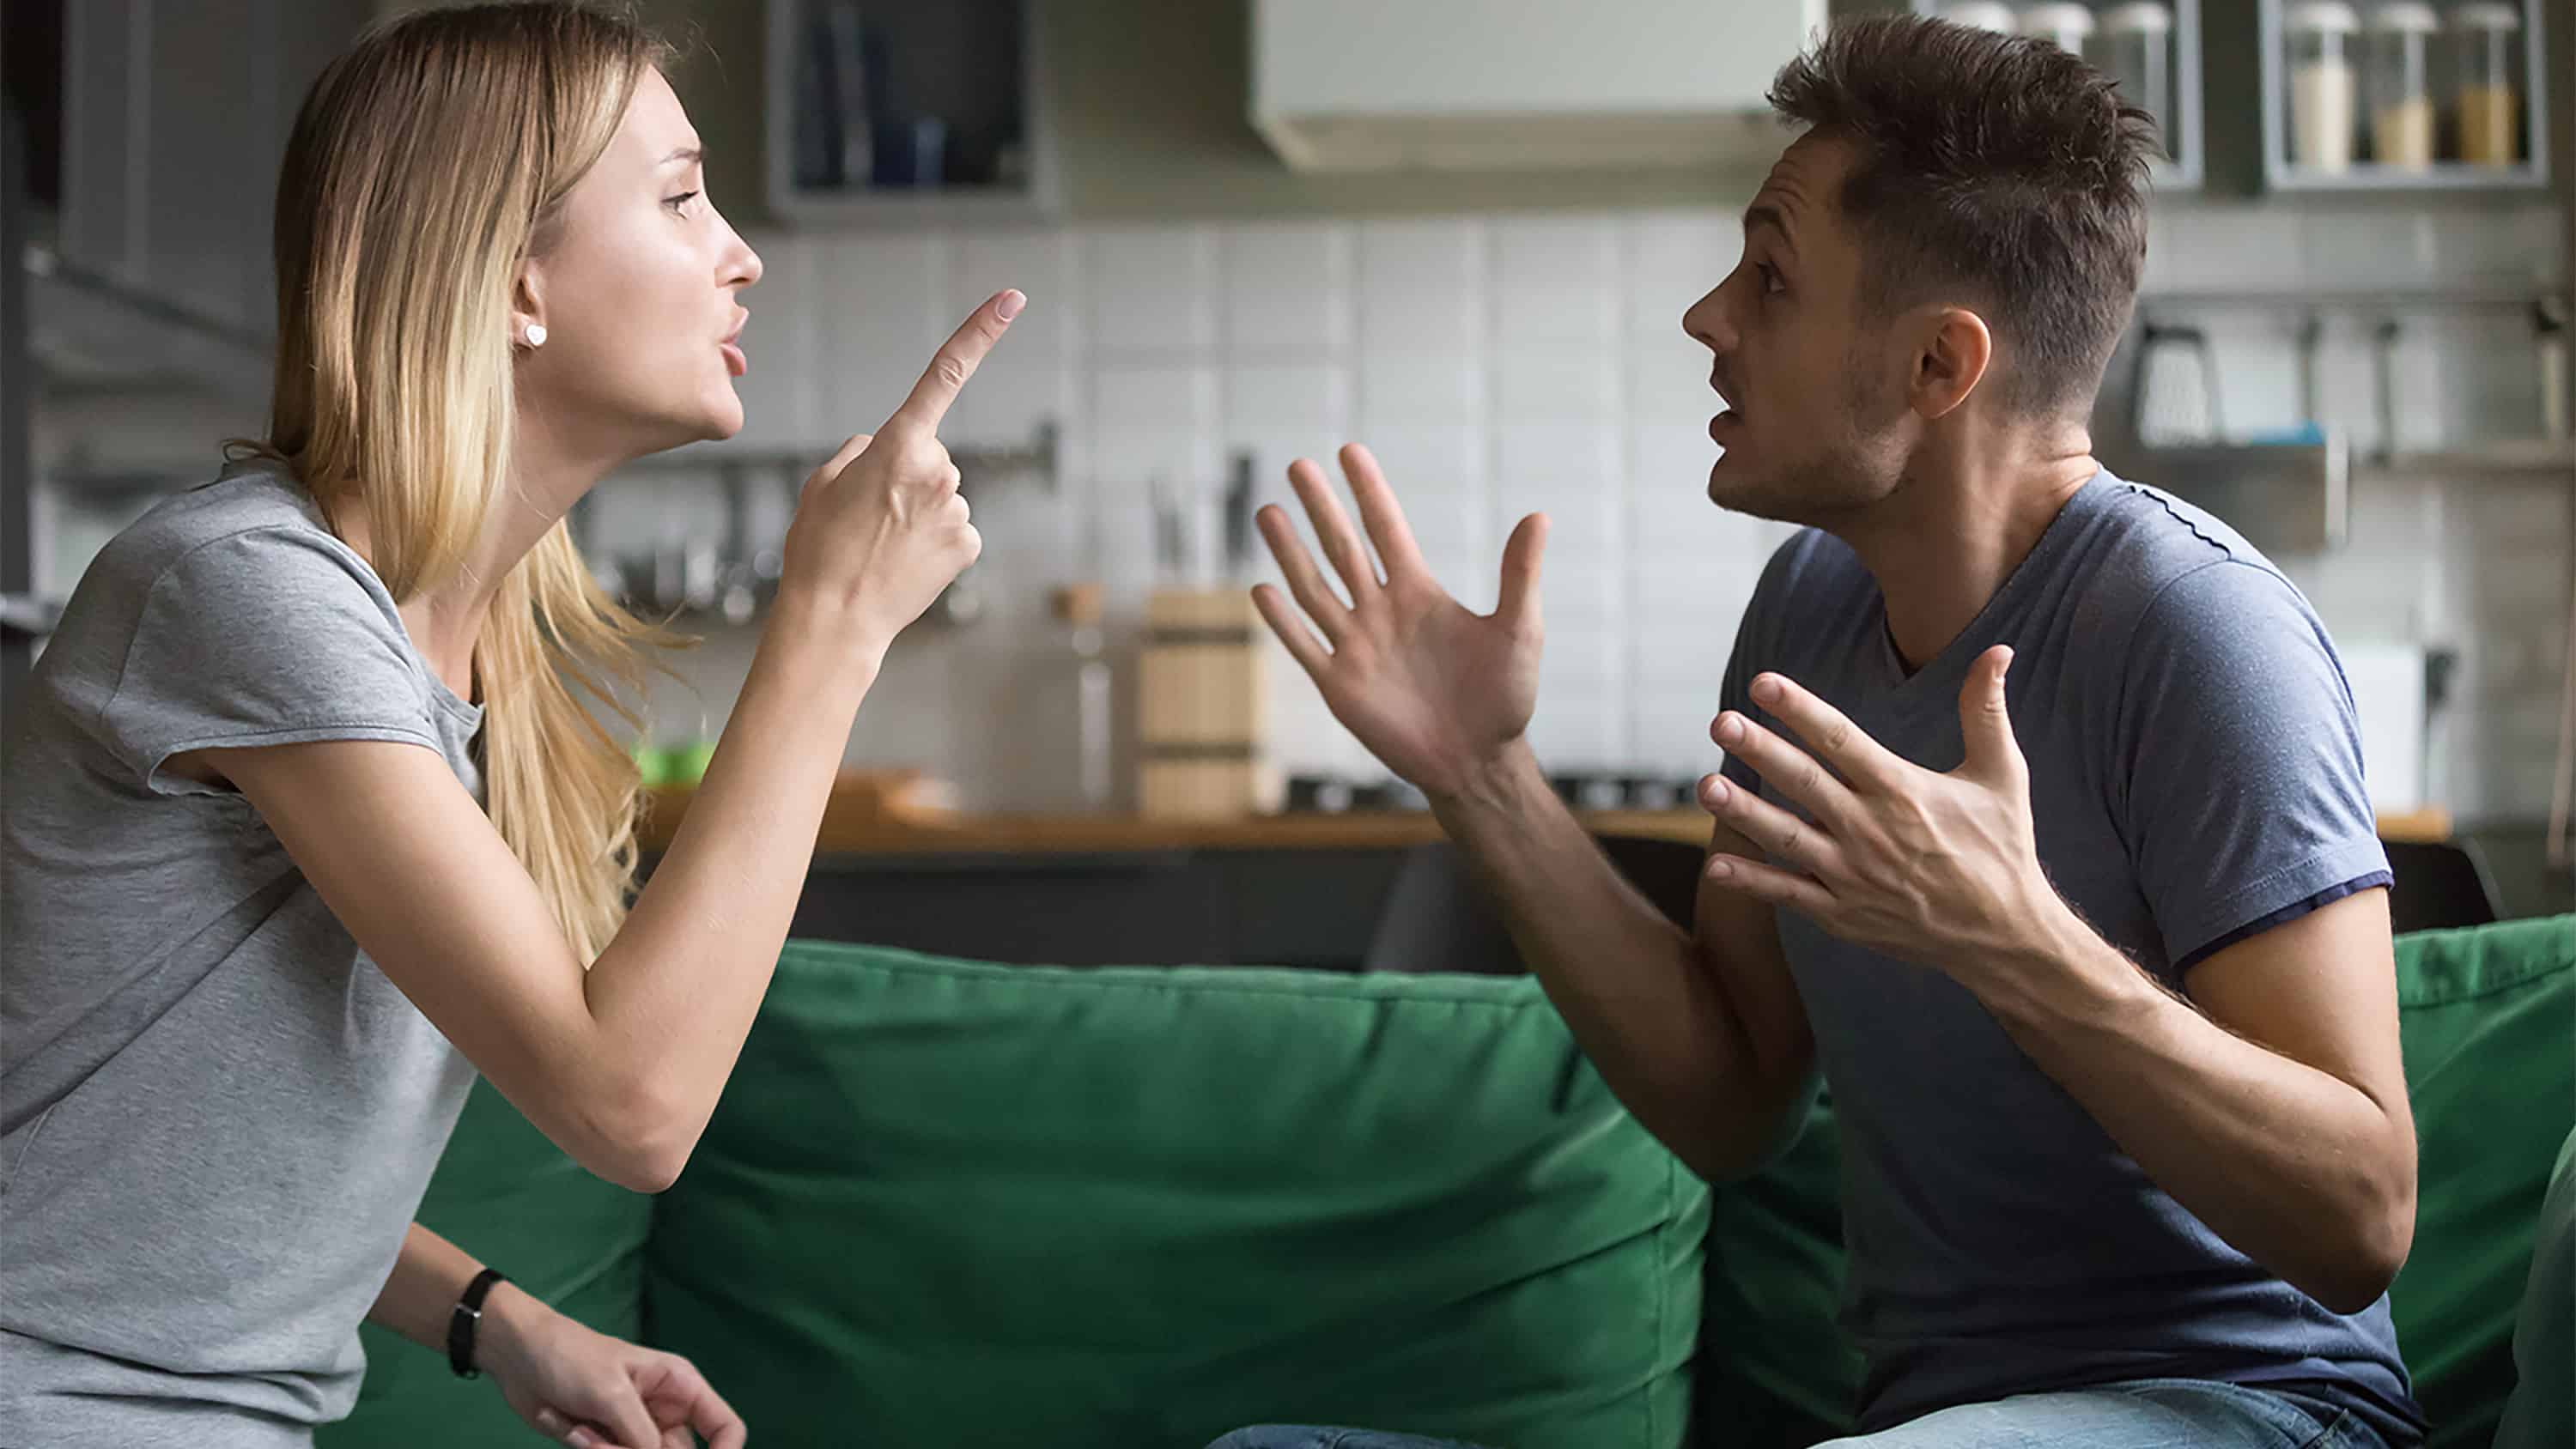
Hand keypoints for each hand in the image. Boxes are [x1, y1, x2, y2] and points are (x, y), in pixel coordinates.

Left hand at [480, 1286, 744, 1448]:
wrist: (517, 1358)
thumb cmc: (572, 1359)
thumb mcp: (613, 1394)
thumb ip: (643, 1438)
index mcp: (681, 1387)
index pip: (725, 1427)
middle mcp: (665, 1413)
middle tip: (602, 1443)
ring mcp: (635, 1432)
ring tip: (577, 1429)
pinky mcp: (606, 1444)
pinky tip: (567, 1425)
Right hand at [779, 289, 1022, 658]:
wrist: (834, 620)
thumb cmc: (818, 549)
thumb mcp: (822, 483)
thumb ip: (860, 452)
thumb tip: (885, 449)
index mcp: (897, 445)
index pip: (943, 375)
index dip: (979, 333)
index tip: (1011, 299)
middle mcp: (937, 470)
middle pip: (930, 455)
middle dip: (905, 474)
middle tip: (868, 515)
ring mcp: (957, 509)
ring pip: (941, 494)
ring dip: (917, 511)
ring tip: (882, 544)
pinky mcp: (969, 542)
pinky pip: (952, 527)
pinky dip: (933, 541)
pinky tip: (906, 562)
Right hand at [1252, 444, 1548, 802]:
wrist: (1479, 760)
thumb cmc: (1505, 696)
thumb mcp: (1518, 630)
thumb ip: (1519, 575)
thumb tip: (1538, 515)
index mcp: (1419, 592)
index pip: (1386, 529)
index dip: (1368, 491)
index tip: (1349, 451)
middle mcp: (1381, 611)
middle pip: (1342, 549)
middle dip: (1321, 509)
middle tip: (1297, 465)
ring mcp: (1356, 646)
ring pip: (1314, 590)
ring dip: (1291, 552)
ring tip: (1267, 511)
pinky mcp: (1340, 685)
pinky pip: (1305, 646)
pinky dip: (1284, 621)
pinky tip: (1262, 590)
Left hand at [1696, 646, 2070, 980]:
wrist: (2005, 936)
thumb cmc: (2002, 847)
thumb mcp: (2002, 775)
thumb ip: (1986, 711)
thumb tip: (1999, 650)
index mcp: (1903, 790)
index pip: (1842, 740)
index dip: (1800, 710)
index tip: (1763, 683)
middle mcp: (1872, 830)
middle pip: (1805, 783)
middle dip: (1760, 751)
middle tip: (1721, 723)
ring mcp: (1853, 875)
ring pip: (1787, 839)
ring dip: (1744, 813)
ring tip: (1705, 787)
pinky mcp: (1843, 913)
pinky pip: (1789, 894)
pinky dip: (1752, 881)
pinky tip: (1715, 864)